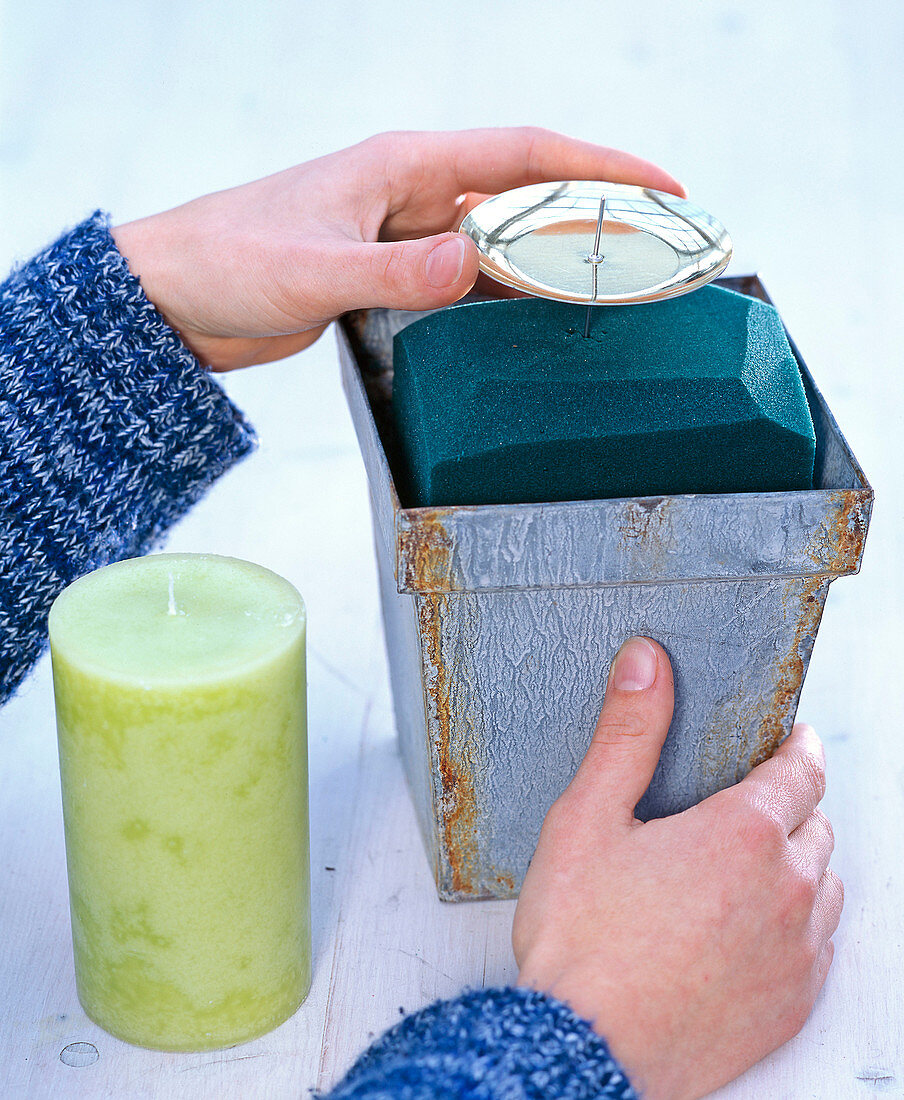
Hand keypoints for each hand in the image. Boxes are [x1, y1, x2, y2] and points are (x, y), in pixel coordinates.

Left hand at [111, 128, 683, 370]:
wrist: (174, 294)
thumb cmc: (227, 260)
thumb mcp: (314, 269)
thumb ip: (395, 274)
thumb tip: (473, 265)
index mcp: (402, 167)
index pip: (523, 155)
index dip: (599, 166)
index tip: (663, 186)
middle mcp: (411, 193)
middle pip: (525, 195)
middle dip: (595, 214)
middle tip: (659, 245)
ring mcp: (402, 234)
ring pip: (500, 240)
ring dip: (553, 258)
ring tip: (614, 283)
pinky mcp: (387, 274)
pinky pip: (466, 279)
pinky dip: (505, 293)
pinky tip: (535, 315)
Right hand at [513, 637, 841, 1099]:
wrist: (585, 1050)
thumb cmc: (582, 940)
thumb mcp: (588, 816)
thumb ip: (629, 733)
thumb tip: (647, 664)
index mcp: (743, 832)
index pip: (801, 769)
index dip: (796, 746)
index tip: (789, 739)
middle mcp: (786, 889)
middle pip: (816, 822)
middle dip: (790, 803)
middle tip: (747, 804)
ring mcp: (797, 952)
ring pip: (824, 884)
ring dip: (798, 863)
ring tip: (748, 865)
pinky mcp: (792, 1004)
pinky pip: (818, 945)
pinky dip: (797, 923)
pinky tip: (751, 926)